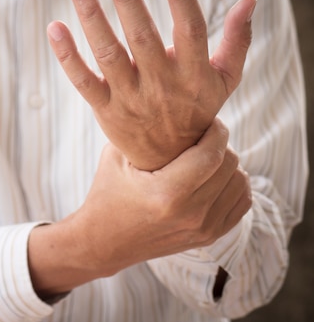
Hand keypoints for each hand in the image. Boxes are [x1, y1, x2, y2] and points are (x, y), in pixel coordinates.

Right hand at [28, 118, 251, 296]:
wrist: (103, 242)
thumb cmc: (106, 194)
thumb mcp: (115, 157)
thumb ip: (140, 130)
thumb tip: (167, 104)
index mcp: (166, 193)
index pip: (211, 155)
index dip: (216, 131)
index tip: (208, 120)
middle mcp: (190, 214)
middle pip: (229, 165)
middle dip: (221, 144)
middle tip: (204, 136)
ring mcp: (202, 229)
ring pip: (240, 182)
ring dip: (228, 164)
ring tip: (207, 155)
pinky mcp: (209, 237)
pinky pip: (242, 202)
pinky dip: (235, 184)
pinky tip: (216, 176)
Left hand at [47, 0, 256, 169]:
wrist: (170, 161)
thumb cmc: (196, 109)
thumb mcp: (224, 80)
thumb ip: (236, 41)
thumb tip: (249, 0)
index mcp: (194, 74)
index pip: (190, 29)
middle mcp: (161, 85)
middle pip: (142, 36)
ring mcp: (130, 98)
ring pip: (108, 54)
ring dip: (91, 16)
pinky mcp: (105, 109)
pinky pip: (83, 81)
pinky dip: (67, 56)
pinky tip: (54, 26)